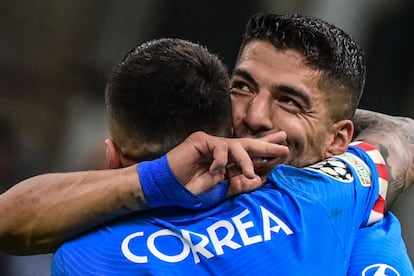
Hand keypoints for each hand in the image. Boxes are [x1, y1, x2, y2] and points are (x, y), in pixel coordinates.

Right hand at [167, 131, 287, 195]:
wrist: (169, 189)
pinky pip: (218, 147)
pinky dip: (220, 160)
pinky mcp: (201, 140)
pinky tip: (215, 172)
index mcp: (228, 162)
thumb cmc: (191, 190)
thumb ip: (238, 185)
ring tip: (251, 173)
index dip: (266, 153)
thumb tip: (260, 181)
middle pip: (248, 145)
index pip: (250, 155)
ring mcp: (212, 145)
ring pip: (236, 146)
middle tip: (284, 145)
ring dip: (246, 160)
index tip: (283, 153)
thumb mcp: (220, 192)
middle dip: (266, 146)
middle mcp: (222, 152)